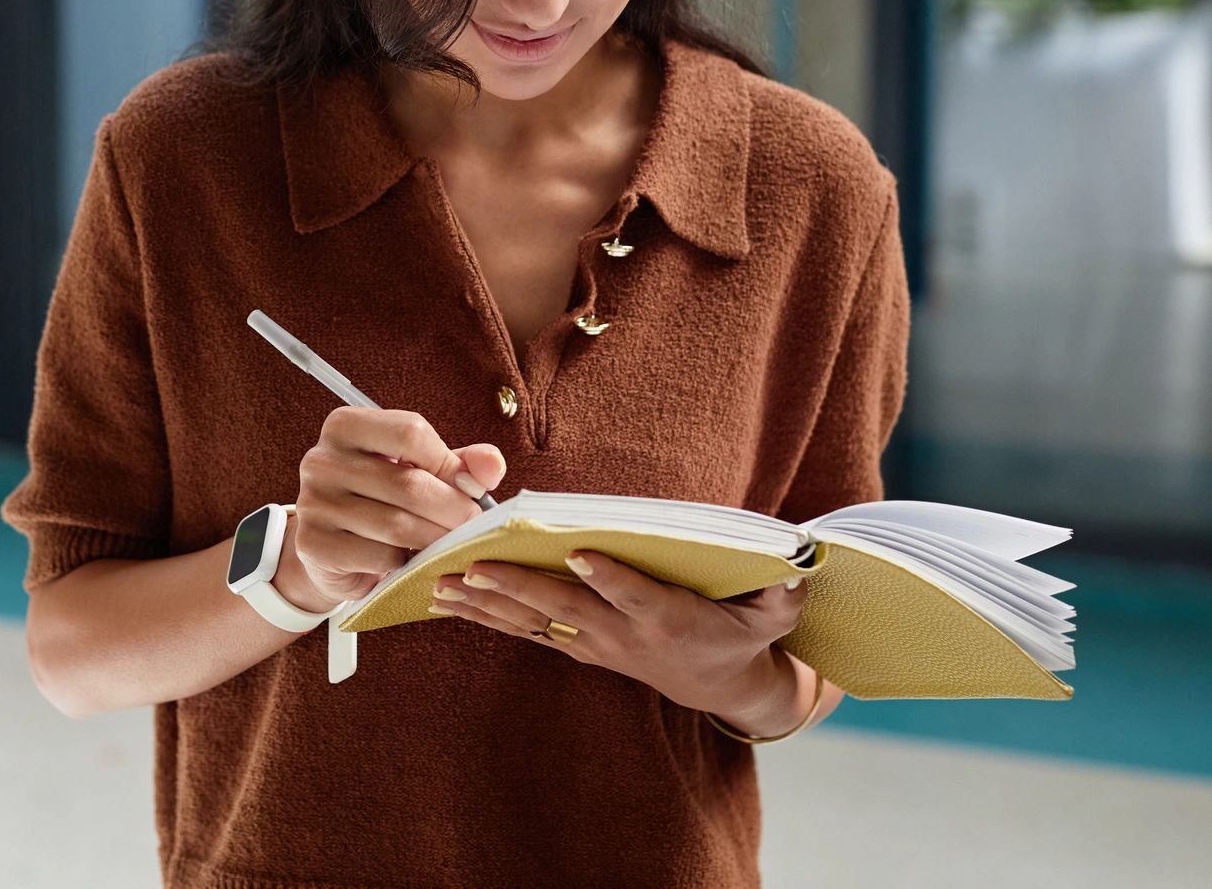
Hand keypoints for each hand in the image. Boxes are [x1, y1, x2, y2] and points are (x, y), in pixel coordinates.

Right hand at [290, 405, 507, 606]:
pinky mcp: (314, 545)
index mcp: (346, 427)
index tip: (468, 487)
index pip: (409, 432)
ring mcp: (313, 503)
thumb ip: (459, 463)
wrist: (331, 550)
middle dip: (452, 509)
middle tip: (473, 525)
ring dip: (435, 538)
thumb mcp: (419, 471)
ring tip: (451, 543)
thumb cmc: (381, 501)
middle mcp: (321, 459)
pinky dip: (406, 562)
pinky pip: (379, 556)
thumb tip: (493, 465)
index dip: (448, 462)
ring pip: (396, 524)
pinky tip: (412, 560)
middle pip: (408, 482)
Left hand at [428, 548, 807, 716]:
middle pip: (565, 608)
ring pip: (533, 621)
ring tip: (440, 587)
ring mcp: (594, 643)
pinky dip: (485, 615)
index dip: (608, 576)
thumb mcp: (773, 615)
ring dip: (485, 604)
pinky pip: (524, 629)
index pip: (633, 594)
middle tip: (476, 568)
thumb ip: (781, 592)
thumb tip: (798, 565)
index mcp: (667, 618)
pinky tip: (446, 601)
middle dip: (519, 587)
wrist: (719, 685)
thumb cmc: (743, 632)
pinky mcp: (576, 645)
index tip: (579, 553)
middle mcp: (622, 633)